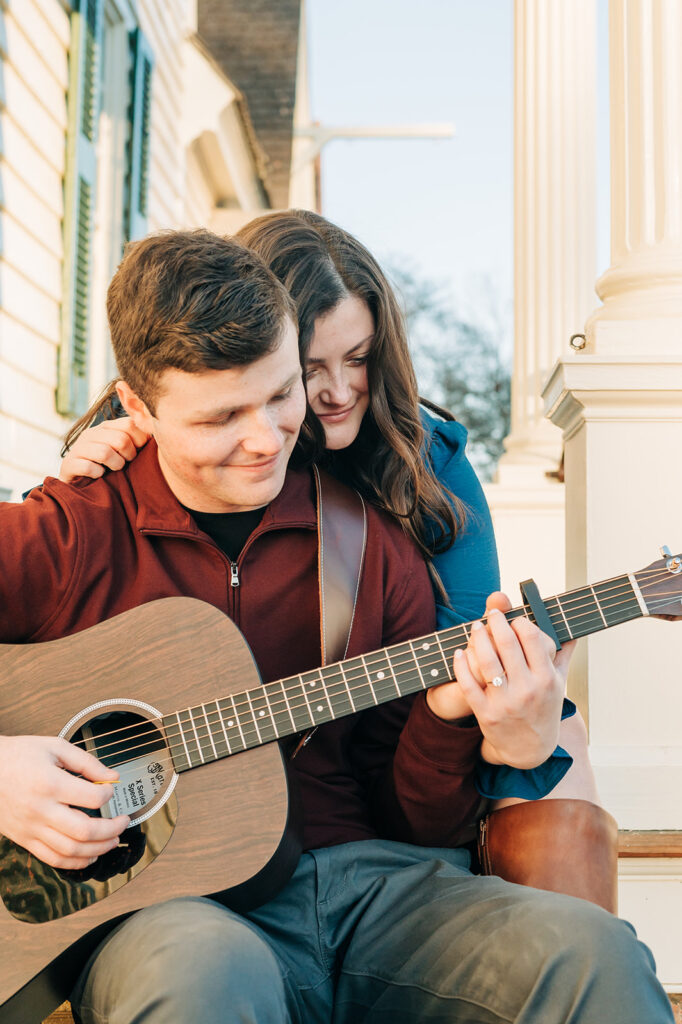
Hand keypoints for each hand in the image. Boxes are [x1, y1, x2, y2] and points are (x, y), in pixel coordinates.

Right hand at [0, 735, 129, 868]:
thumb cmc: (17, 755)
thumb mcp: (54, 747)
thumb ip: (86, 762)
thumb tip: (112, 777)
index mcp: (50, 784)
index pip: (92, 798)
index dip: (109, 795)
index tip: (111, 790)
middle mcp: (41, 810)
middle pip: (85, 831)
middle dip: (112, 830)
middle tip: (124, 822)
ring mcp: (31, 828)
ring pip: (71, 851)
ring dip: (98, 849)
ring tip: (113, 840)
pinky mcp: (24, 839)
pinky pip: (52, 859)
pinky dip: (75, 862)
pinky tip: (90, 855)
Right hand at [59, 418, 148, 483]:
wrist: (79, 485)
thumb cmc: (108, 467)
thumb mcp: (122, 451)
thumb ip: (136, 440)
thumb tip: (158, 435)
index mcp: (106, 427)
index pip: (130, 424)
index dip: (140, 441)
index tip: (138, 452)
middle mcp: (91, 433)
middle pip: (120, 439)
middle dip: (129, 456)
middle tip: (126, 463)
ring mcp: (78, 447)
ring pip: (105, 453)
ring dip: (115, 465)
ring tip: (113, 470)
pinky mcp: (69, 463)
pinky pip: (89, 467)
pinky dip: (98, 474)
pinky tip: (99, 476)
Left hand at [434, 592, 573, 768]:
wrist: (530, 750)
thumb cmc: (545, 710)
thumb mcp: (559, 685)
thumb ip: (563, 656)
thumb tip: (572, 630)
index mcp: (547, 679)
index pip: (532, 639)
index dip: (521, 623)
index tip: (515, 619)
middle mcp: (527, 690)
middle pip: (508, 645)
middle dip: (497, 623)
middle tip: (492, 614)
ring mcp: (505, 703)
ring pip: (486, 661)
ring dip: (479, 638)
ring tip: (476, 627)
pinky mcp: (486, 714)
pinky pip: (468, 683)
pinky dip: (461, 664)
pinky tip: (460, 651)